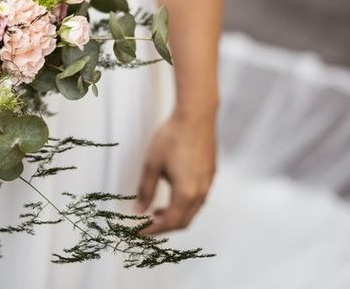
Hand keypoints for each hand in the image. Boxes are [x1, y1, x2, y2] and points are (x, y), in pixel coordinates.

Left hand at [136, 107, 216, 233]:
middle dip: (165, 226)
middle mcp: (200, 192)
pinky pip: (199, 198)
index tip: (141, 233)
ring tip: (157, 210)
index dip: (154, 230)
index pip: (170, 222)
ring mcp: (208, 183)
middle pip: (184, 221)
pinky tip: (173, 193)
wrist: (196, 116)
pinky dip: (185, 204)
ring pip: (193, 210)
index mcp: (185, 193)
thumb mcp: (152, 164)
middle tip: (148, 225)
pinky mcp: (210, 174)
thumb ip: (145, 189)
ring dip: (176, 215)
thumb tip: (139, 209)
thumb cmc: (172, 137)